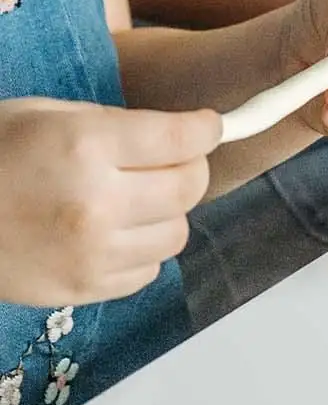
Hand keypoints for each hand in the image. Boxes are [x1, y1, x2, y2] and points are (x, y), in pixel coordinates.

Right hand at [0, 98, 219, 305]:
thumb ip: (112, 124)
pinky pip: (148, 270)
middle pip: (190, 187)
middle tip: (170, 162)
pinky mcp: (84, 289)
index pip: (181, 140)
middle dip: (189, 169)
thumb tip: (177, 133)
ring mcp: (92, 252)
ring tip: (133, 201)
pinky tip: (112, 233)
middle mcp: (97, 202)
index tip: (208, 127)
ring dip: (166, 214)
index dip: (205, 130)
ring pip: (177, 233)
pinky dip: (142, 250)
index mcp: (85, 147)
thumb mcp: (42, 115)